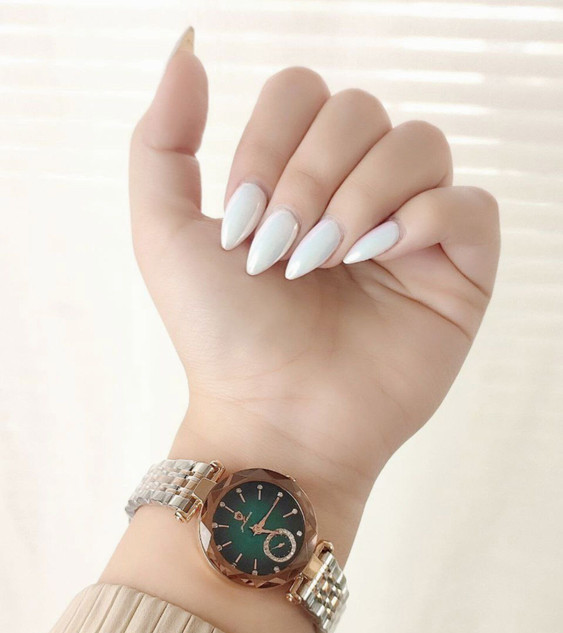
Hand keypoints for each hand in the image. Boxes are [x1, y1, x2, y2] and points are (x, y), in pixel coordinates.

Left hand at [129, 32, 499, 560]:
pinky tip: (384, 257)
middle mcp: (358, 193)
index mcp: (298, 178)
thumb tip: (188, 50)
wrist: (273, 417)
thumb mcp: (165, 233)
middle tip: (285, 251)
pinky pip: (470, 204)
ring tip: (331, 260)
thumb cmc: (223, 336)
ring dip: (363, 195)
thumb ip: (161, 141)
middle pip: (362, 109)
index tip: (244, 224)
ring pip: (420, 143)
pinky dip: (427, 217)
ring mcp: (412, 231)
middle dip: (312, 175)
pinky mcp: (457, 272)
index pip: (305, 93)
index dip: (270, 142)